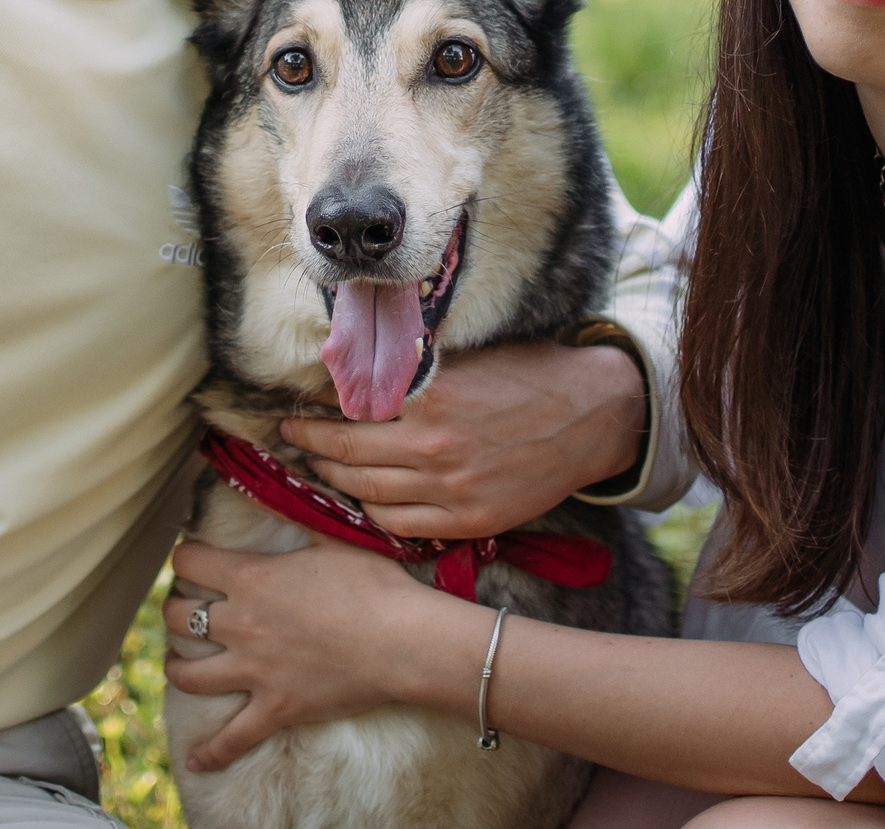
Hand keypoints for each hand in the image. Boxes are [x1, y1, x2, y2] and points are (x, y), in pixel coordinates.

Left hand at [163, 537, 445, 769]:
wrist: (403, 641)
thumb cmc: (374, 584)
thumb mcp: (334, 536)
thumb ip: (300, 511)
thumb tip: (289, 471)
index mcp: (251, 579)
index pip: (190, 562)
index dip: (186, 556)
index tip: (195, 557)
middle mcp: (241, 625)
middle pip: (178, 618)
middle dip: (175, 610)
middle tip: (188, 607)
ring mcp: (254, 671)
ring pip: (189, 675)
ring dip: (177, 667)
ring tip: (180, 662)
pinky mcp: (275, 708)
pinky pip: (233, 738)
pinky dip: (211, 753)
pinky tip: (197, 761)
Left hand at [279, 340, 644, 536]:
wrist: (592, 416)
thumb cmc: (528, 376)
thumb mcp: (466, 360)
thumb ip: (412, 373)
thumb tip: (354, 378)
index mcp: (430, 398)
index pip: (348, 412)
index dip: (314, 415)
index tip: (294, 412)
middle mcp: (434, 447)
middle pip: (346, 456)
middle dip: (311, 448)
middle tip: (292, 440)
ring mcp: (451, 491)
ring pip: (367, 494)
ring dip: (335, 482)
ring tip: (320, 469)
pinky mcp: (469, 521)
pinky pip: (400, 525)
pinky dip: (374, 513)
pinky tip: (365, 500)